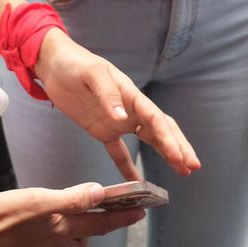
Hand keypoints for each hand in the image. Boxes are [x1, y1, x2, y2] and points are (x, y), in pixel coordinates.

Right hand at [0, 184, 144, 246]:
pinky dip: (45, 234)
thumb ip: (71, 199)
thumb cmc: (0, 220)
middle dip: (90, 231)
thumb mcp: (40, 201)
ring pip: (62, 246)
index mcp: (62, 230)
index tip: (140, 211)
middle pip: (82, 244)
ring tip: (57, 215)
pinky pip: (43, 245)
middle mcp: (54, 245)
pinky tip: (33, 223)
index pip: (101, 224)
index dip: (123, 217)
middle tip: (88, 213)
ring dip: (67, 233)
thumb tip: (100, 193)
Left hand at [33, 32, 200, 179]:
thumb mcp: (91, 74)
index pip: (156, 119)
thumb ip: (107, 95)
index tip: (180, 157)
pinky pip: (118, 152)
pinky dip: (128, 166)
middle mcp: (129, 108)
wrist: (55, 64)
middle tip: (192, 167)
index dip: (169, 139)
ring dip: (164, 154)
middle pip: (161, 129)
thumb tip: (122, 118)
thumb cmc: (74, 64)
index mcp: (130, 94)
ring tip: (181, 172)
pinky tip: (137, 182)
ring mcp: (118, 120)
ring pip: (148, 140)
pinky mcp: (102, 130)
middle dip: (178, 148)